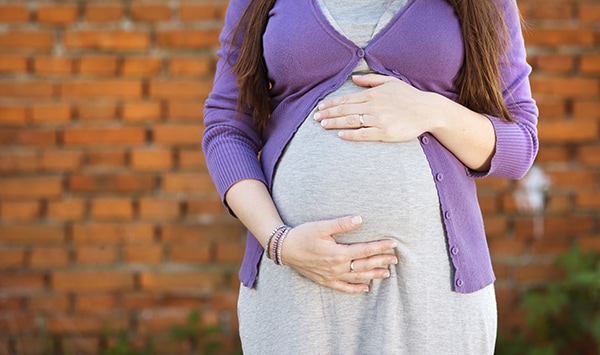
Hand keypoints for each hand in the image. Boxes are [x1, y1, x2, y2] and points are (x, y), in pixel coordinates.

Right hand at [280, 215, 397, 293]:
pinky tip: (366, 289)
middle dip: (381, 261)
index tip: (393, 243)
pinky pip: (343, 288)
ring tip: (387, 274)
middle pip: (364, 265)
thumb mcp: (321, 227)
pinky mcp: (325, 281)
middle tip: (396, 259)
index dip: (380, 247)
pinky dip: (356, 289)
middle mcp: (337, 267)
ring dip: (373, 275)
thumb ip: (341, 224)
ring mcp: (331, 276)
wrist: (284, 249)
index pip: (365, 250)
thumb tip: (359, 219)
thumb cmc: (302, 235)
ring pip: (357, 277)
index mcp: (338, 253)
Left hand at [314, 73, 441, 141]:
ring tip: (322, 124)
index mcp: (373, 94)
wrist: (427, 110)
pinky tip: (340, 135)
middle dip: (328, 113)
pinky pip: (364, 134)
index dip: (332, 104)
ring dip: (335, 123)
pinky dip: (351, 134)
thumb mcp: (390, 82)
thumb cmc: (409, 96)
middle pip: (345, 110)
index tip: (320, 107)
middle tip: (315, 118)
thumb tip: (353, 78)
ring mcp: (379, 120)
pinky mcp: (385, 133)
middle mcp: (374, 106)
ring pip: (351, 121)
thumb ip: (371, 80)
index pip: (347, 99)